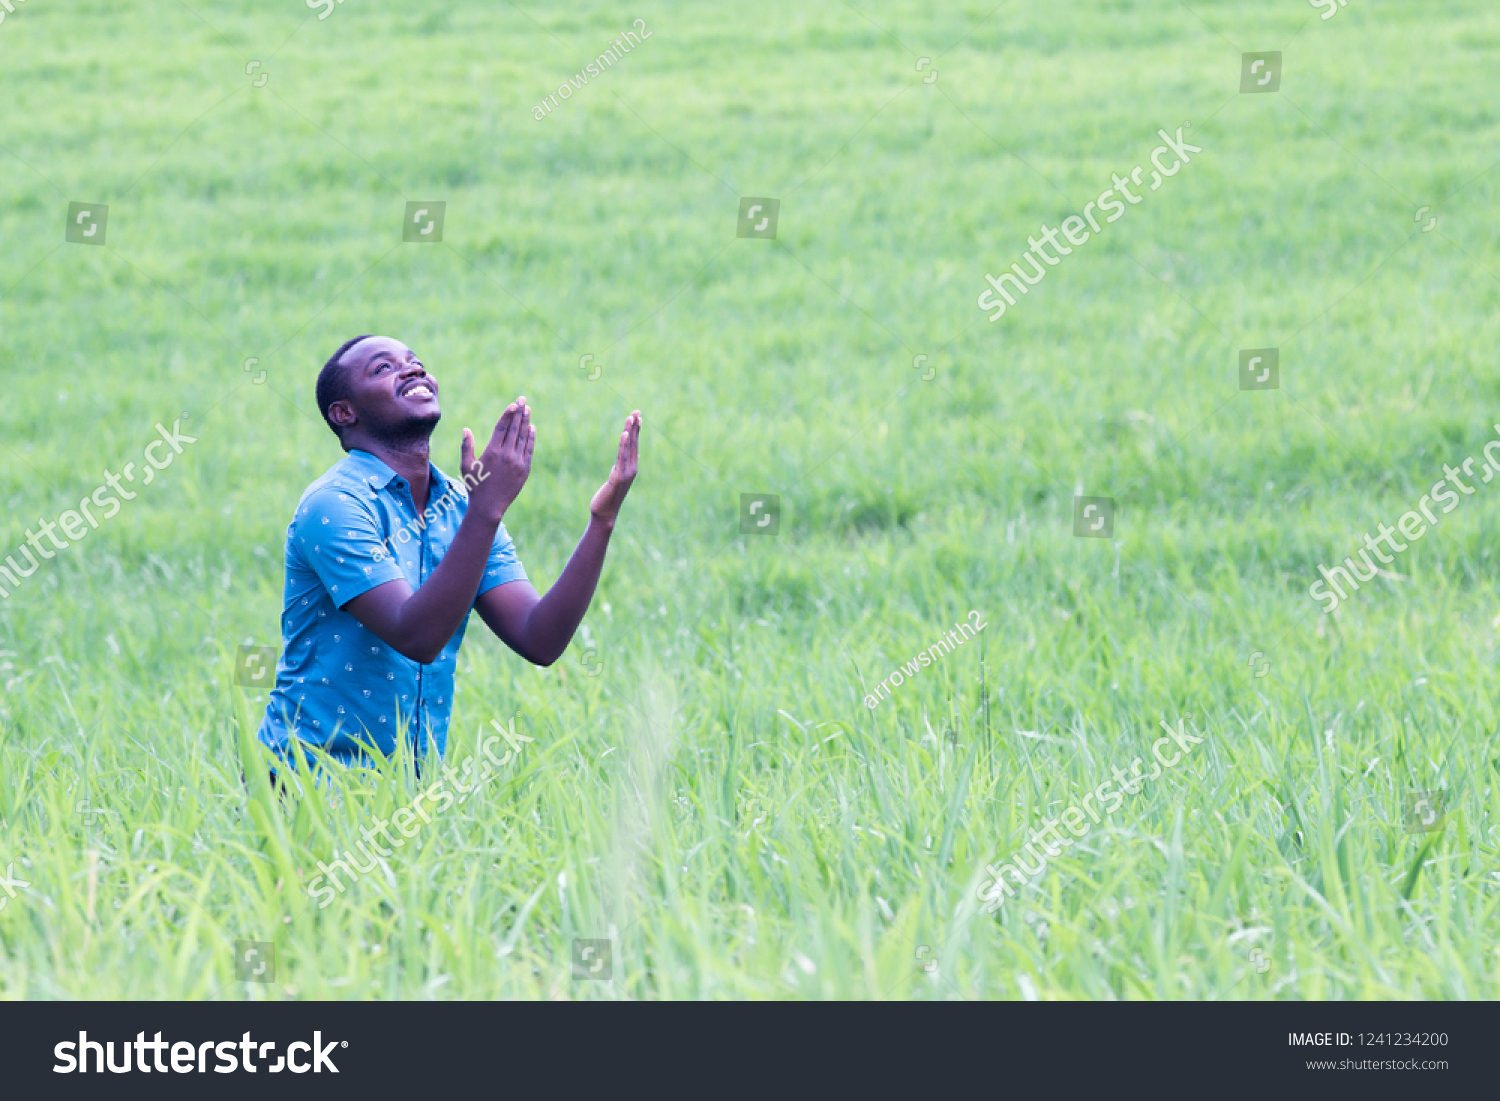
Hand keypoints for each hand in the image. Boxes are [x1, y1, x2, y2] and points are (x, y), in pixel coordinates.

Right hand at [463, 397, 534, 523]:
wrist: (489, 506)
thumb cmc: (474, 486)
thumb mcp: (466, 466)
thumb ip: (467, 446)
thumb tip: (466, 429)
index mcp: (491, 451)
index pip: (502, 428)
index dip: (508, 414)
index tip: (513, 404)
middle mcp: (506, 455)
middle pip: (515, 429)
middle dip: (519, 413)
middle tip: (523, 400)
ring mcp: (517, 462)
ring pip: (523, 437)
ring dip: (526, 422)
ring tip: (528, 410)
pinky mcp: (525, 469)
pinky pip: (529, 449)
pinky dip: (531, 438)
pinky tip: (531, 428)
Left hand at [589, 410, 639, 527]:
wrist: (605, 513)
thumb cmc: (608, 497)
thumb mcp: (615, 479)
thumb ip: (620, 468)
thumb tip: (623, 460)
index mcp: (632, 468)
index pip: (635, 445)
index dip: (636, 431)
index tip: (637, 417)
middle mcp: (632, 469)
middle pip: (634, 443)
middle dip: (634, 427)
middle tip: (636, 411)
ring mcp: (626, 473)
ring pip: (628, 448)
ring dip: (630, 431)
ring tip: (631, 417)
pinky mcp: (618, 476)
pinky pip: (621, 457)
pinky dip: (623, 445)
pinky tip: (625, 434)